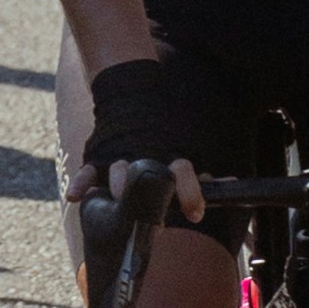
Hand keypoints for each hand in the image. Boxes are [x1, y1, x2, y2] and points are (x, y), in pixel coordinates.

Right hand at [81, 43, 207, 228]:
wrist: (130, 93)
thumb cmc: (161, 132)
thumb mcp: (183, 148)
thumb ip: (200, 174)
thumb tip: (232, 185)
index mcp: (169, 156)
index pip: (184, 173)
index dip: (190, 193)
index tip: (195, 213)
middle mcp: (146, 156)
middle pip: (150, 173)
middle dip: (151, 191)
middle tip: (152, 211)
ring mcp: (120, 155)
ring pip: (118, 170)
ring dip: (118, 184)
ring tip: (115, 199)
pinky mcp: (98, 155)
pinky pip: (87, 169)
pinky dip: (81, 183)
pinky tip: (76, 197)